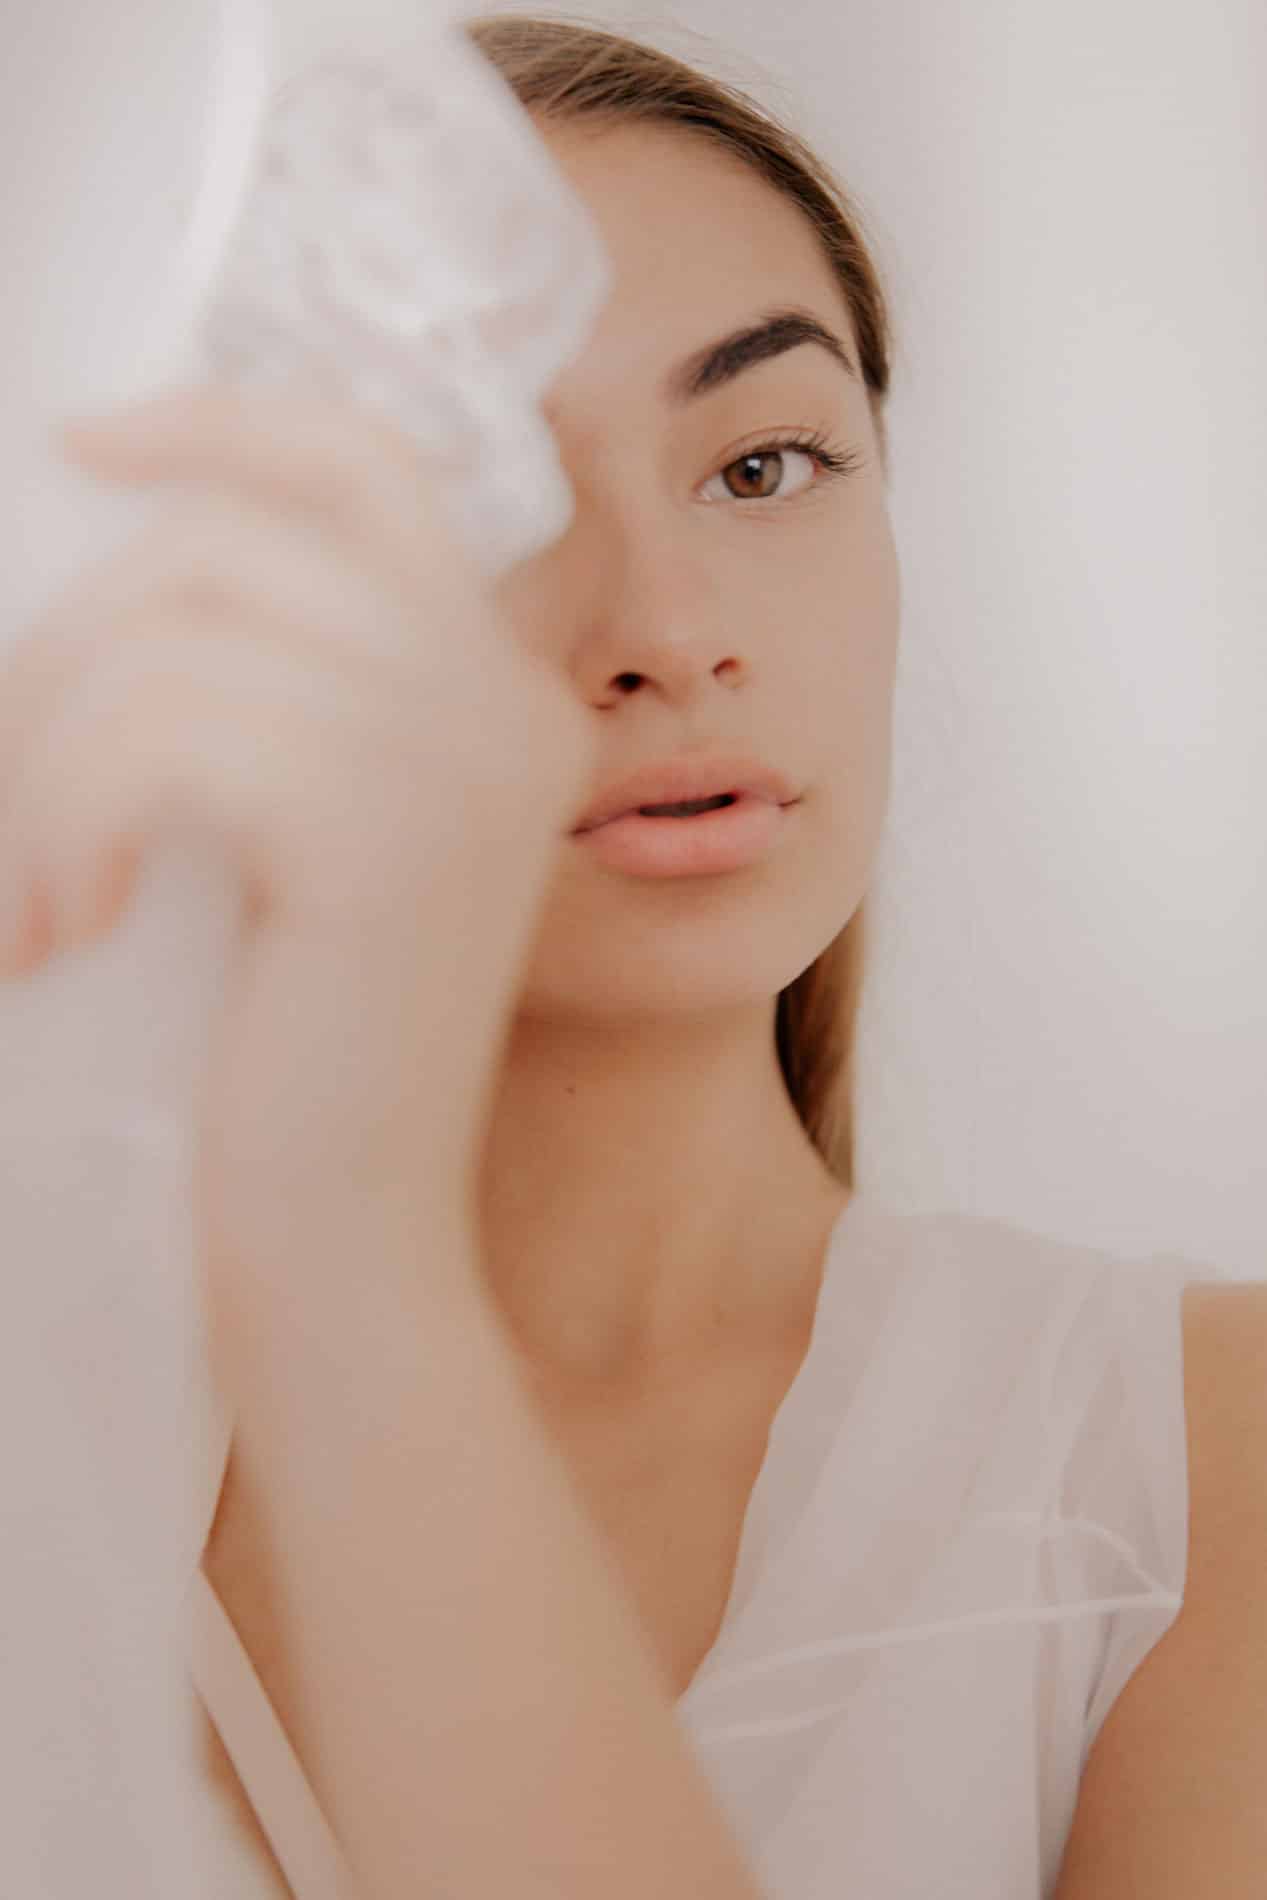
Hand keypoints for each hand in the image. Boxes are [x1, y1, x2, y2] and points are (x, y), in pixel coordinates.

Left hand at [0, 381, 595, 1305]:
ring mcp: (456, 762)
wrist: (352, 1241)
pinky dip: (60, 825)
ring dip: (45, 758)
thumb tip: (129, 566)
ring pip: (170, 643)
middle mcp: (505, 703)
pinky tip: (57, 929)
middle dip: (73, 641)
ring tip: (32, 887)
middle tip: (14, 778)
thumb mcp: (309, 837)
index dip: (221, 422)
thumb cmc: (300, 1051)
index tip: (86, 444)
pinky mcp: (379, 833)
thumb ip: (288, 693)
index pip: (367, 467)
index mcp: (502, 693)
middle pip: (234, 543)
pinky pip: (154, 741)